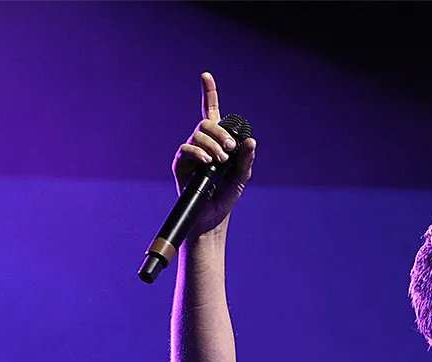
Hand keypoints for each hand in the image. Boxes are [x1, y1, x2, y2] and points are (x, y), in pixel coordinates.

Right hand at [171, 72, 257, 238]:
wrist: (212, 216)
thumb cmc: (226, 195)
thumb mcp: (242, 176)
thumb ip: (246, 158)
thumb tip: (251, 141)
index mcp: (218, 142)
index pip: (211, 113)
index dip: (208, 94)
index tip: (206, 76)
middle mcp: (202, 144)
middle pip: (206, 124)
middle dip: (220, 133)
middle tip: (230, 150)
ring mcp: (190, 153)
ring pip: (198, 135)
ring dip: (212, 145)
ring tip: (220, 161)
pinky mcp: (180, 164)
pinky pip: (186, 149)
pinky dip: (199, 153)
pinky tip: (207, 162)